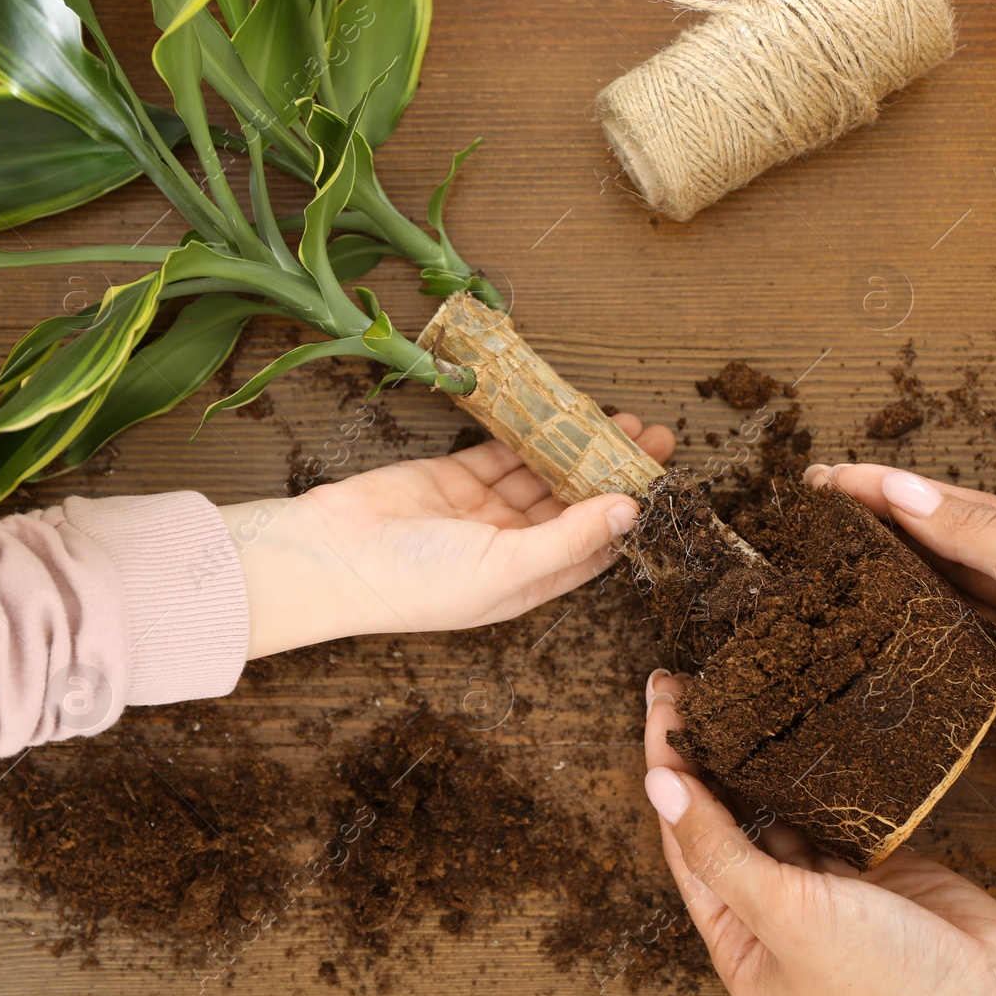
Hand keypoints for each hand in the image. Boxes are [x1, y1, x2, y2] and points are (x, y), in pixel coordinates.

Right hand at [221, 413, 672, 656]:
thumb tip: (629, 512)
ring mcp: (483, 511)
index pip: (594, 548)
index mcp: (528, 582)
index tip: (665, 480)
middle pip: (576, 505)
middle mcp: (511, 548)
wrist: (331, 557)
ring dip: (580, 448)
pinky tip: (565, 413)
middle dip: (614, 472)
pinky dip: (532, 434)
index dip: (630, 516)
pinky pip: (504, 452)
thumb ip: (569, 538)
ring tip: (621, 419)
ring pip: (544, 474)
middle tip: (654, 436)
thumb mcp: (504, 567)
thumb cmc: (417, 581)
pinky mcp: (456, 477)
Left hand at [643, 669, 995, 995]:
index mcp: (740, 946)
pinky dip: (818, 770)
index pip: (686, 842)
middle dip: (706, 755)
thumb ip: (720, 849)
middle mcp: (777, 918)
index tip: (664, 704)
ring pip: (779, 809)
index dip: (671, 770)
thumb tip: (658, 783)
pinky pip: (834, 808)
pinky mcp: (878, 866)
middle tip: (688, 684)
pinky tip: (801, 727)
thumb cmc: (889, 989)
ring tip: (737, 694)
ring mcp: (829, 891)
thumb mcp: (787, 916)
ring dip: (758, 757)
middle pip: (725, 821)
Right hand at [808, 463, 995, 870]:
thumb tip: (908, 491)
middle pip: (942, 552)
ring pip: (937, 609)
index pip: (958, 507)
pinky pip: (940, 673)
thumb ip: (980, 533)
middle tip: (811, 518)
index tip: (831, 480)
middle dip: (878, 531)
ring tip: (821, 568)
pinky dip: (902, 654)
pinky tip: (862, 641)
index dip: (891, 491)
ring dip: (884, 587)